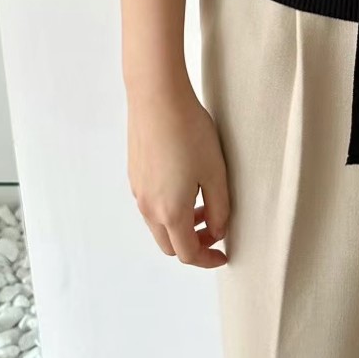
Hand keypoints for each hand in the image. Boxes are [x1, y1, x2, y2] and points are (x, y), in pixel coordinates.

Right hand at [126, 74, 230, 266]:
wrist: (157, 98)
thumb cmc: (190, 133)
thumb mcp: (216, 172)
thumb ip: (220, 208)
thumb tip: (218, 230)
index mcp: (171, 212)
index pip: (188, 254)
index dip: (207, 260)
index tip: (223, 254)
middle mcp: (149, 207)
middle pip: (170, 244)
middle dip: (194, 244)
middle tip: (215, 227)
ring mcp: (138, 191)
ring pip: (158, 225)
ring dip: (181, 225)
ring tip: (204, 203)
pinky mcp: (134, 174)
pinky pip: (151, 205)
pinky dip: (169, 208)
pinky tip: (186, 183)